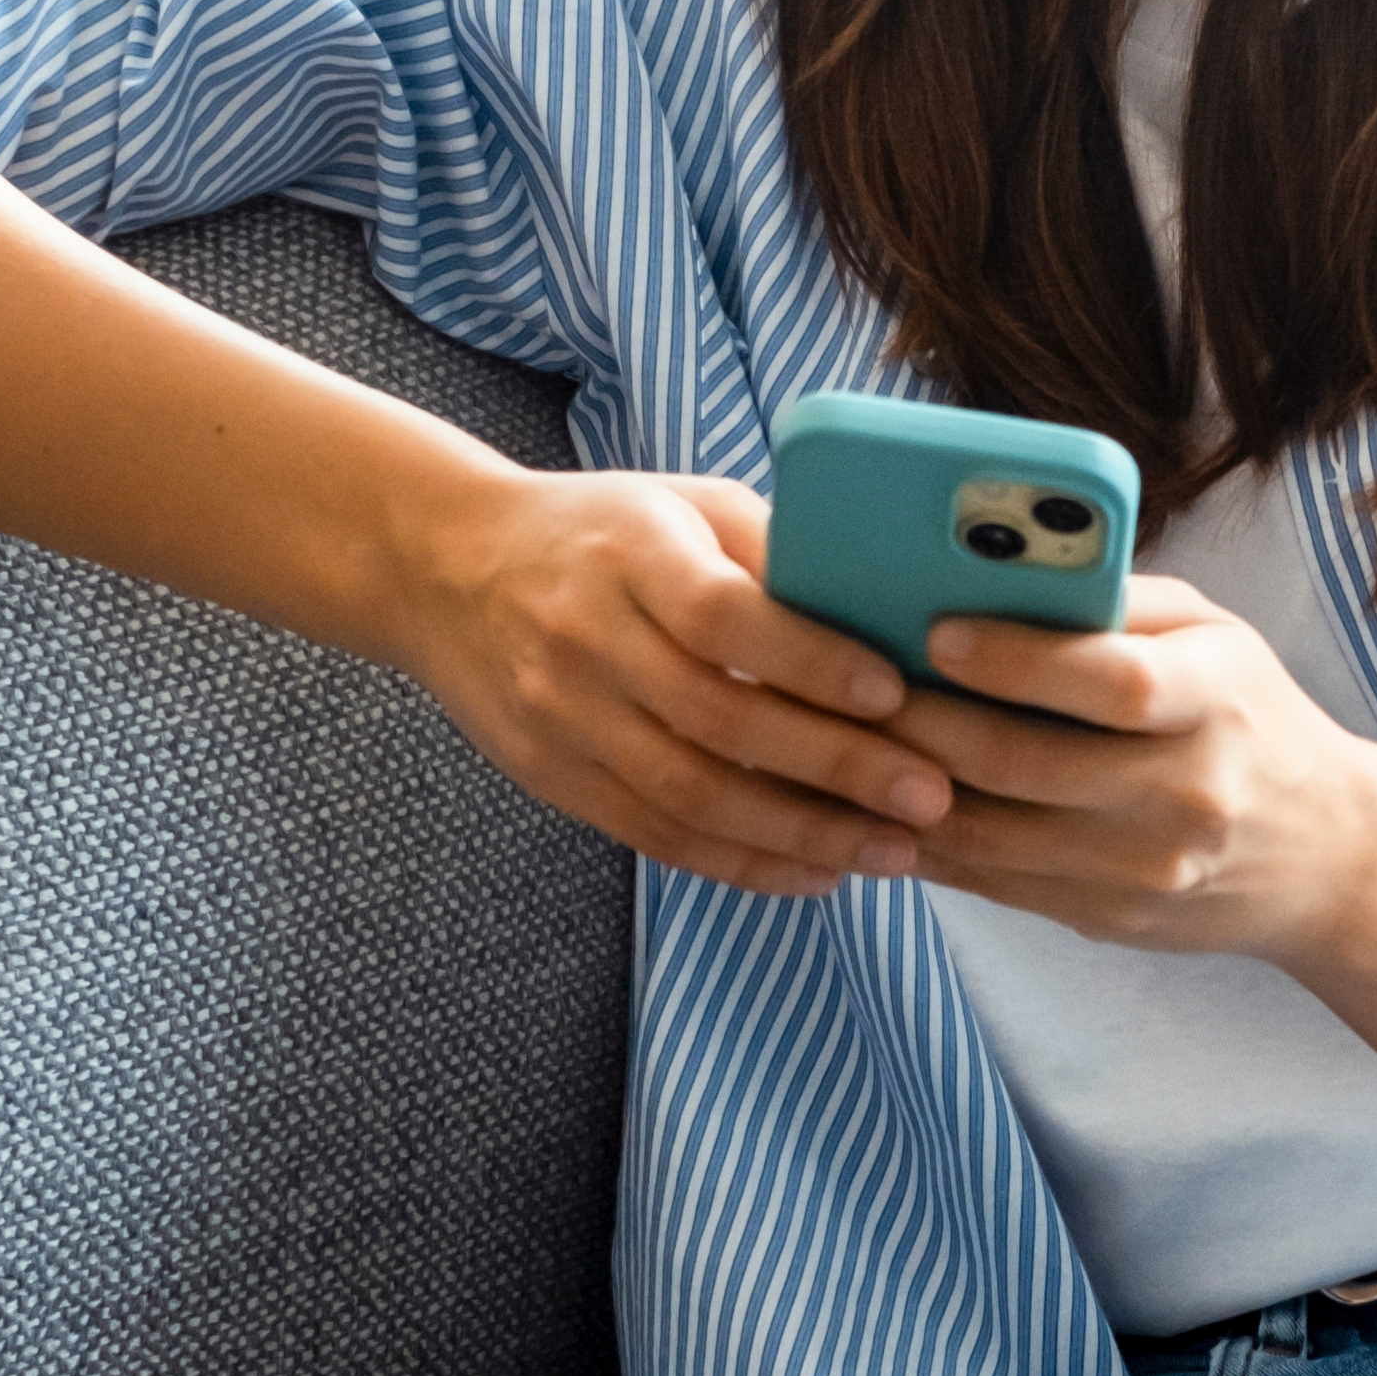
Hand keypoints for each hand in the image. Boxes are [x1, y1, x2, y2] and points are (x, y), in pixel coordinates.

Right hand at [391, 461, 956, 896]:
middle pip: (717, 717)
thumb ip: (772, 548)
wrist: (446, 570)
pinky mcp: (554, 777)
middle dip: (834, 766)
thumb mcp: (681, 503)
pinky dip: (742, 862)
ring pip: (690, 795)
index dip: (809, 659)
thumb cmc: (600, 529)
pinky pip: (656, 835)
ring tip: (891, 851)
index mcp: (629, 553)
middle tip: (929, 795)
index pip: (723, 614)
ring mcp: (564, 717)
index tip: (894, 693)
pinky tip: (816, 873)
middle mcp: (588, 638)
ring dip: (800, 834)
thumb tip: (888, 602)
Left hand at [892, 576, 1376, 964]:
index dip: (1016, 659)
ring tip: (847, 743)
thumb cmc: (1249, 714)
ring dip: (905, 790)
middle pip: (1028, 764)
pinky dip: (929, 845)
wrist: (1327, 856)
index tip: (936, 631)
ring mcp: (1147, 870)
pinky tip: (882, 805)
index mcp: (1216, 701)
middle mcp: (1186, 793)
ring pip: (994, 835)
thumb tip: (989, 569)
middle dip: (925, 723)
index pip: (1112, 682)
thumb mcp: (1215, 635)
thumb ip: (1118, 601)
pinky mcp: (1112, 918)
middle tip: (852, 686)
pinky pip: (996, 885)